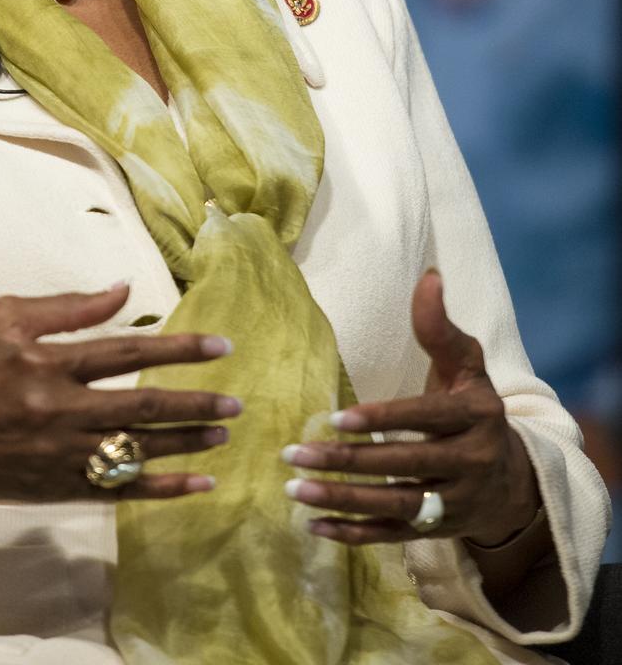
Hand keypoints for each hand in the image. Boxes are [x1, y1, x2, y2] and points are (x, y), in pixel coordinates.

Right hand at [0, 284, 240, 512]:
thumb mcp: (2, 318)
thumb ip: (65, 306)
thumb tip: (123, 291)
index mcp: (47, 363)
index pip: (127, 351)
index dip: (178, 348)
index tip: (219, 347)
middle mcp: (60, 412)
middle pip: (143, 406)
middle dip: (196, 402)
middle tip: (236, 400)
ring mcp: (62, 456)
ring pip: (139, 450)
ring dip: (188, 443)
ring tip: (225, 434)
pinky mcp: (60, 489)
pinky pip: (122, 491)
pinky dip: (164, 489)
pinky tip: (199, 484)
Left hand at [279, 270, 540, 546]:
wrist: (515, 480)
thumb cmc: (474, 408)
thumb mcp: (466, 365)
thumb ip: (440, 327)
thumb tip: (429, 275)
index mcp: (476, 417)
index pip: (425, 420)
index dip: (382, 420)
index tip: (335, 420)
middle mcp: (470, 464)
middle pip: (403, 467)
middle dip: (347, 462)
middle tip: (294, 454)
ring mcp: (455, 503)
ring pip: (395, 505)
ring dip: (342, 500)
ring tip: (295, 488)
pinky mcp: (438, 532)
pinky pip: (392, 535)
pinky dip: (353, 534)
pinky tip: (312, 524)